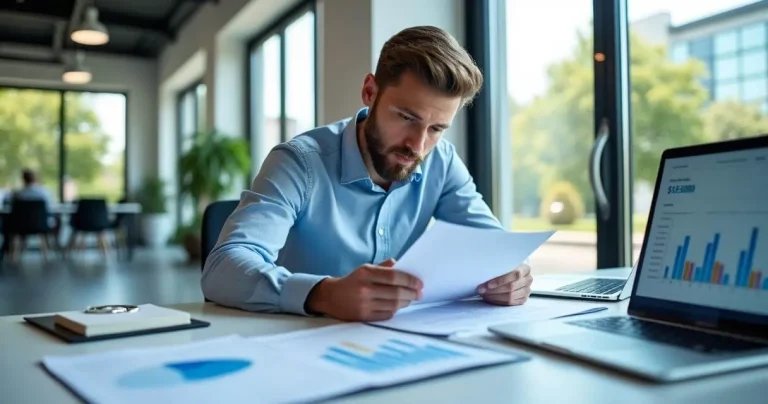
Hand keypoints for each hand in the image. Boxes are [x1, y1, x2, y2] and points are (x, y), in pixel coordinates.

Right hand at [305, 258, 422, 321]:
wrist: (330, 297)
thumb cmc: (352, 281)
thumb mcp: (365, 269)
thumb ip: (384, 267)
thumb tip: (402, 266)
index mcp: (365, 273)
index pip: (394, 276)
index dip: (410, 280)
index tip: (420, 283)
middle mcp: (364, 288)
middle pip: (396, 292)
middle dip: (411, 293)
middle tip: (419, 293)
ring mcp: (364, 304)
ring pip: (393, 305)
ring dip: (405, 302)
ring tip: (410, 299)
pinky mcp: (363, 317)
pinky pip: (386, 314)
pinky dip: (395, 310)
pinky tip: (397, 306)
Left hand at [476, 263, 532, 305]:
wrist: (511, 274)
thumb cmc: (504, 268)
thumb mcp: (503, 264)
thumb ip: (497, 267)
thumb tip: (484, 274)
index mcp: (525, 268)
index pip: (514, 274)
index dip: (500, 280)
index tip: (488, 284)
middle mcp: (528, 279)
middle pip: (511, 287)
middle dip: (494, 289)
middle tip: (481, 290)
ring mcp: (527, 290)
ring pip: (510, 296)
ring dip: (495, 296)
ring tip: (484, 294)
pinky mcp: (523, 299)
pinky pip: (511, 303)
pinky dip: (499, 301)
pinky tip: (490, 298)